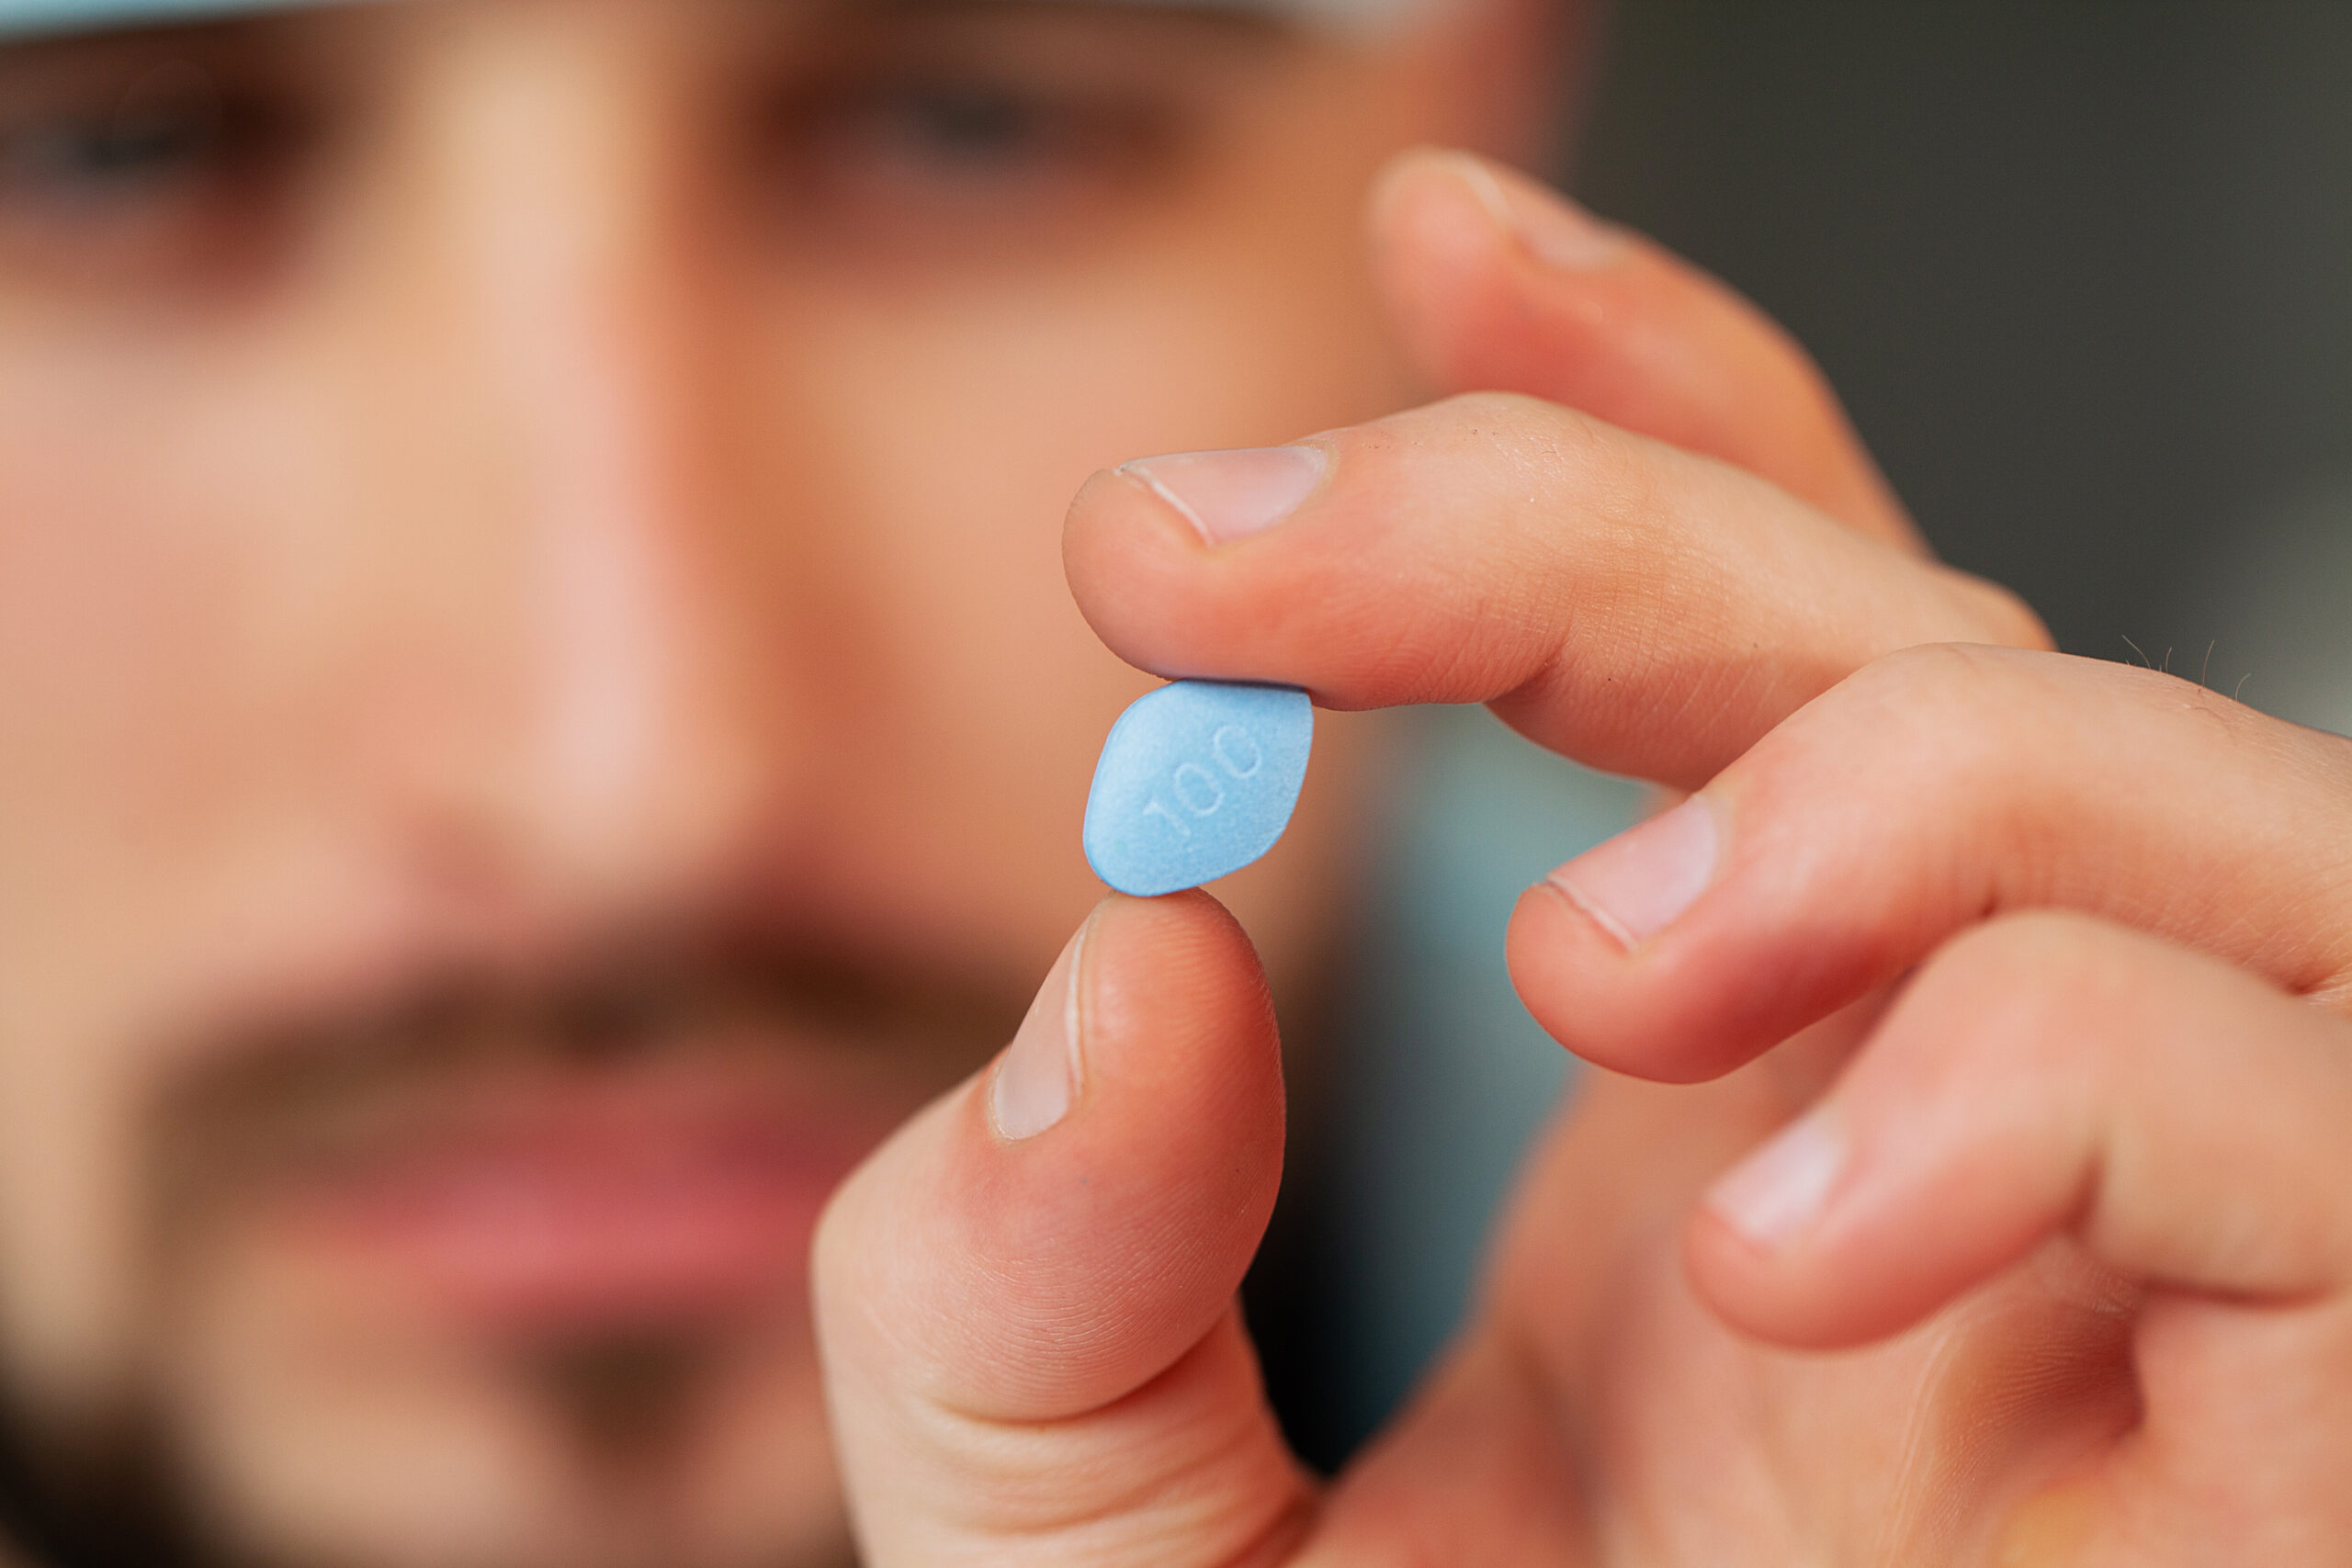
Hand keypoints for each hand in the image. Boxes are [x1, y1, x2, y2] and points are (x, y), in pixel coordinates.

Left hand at [812, 151, 2351, 1563]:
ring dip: (1894, 783)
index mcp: (1715, 1121)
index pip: (1755, 650)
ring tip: (1591, 946)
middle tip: (1234, 561)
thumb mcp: (1099, 1558)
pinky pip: (2331, 1130)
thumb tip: (1114, 964)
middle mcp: (1969, 1153)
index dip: (1632, 411)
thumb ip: (1021, 1295)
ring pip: (2215, 814)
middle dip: (1588, 525)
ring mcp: (2184, 1294)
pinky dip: (2068, 1083)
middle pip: (1915, 648)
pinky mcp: (2332, 1442)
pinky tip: (1792, 1207)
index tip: (1431, 258)